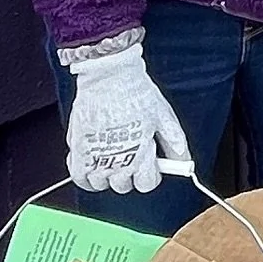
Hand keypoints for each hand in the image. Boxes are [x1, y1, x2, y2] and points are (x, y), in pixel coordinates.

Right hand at [66, 42, 190, 193]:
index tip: (149, 164)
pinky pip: (79, 176)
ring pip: (100, 184)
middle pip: (123, 186)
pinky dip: (85, 174)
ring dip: (106, 175)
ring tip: (110, 157)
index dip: (150, 174)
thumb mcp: (164, 117)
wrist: (109, 75)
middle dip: (129, 174)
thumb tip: (185, 162)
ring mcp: (95, 157)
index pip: (147, 184)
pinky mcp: (77, 149)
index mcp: (141, 155)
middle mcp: (117, 162)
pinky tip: (92, 162)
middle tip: (129, 154)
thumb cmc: (137, 93)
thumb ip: (175, 143)